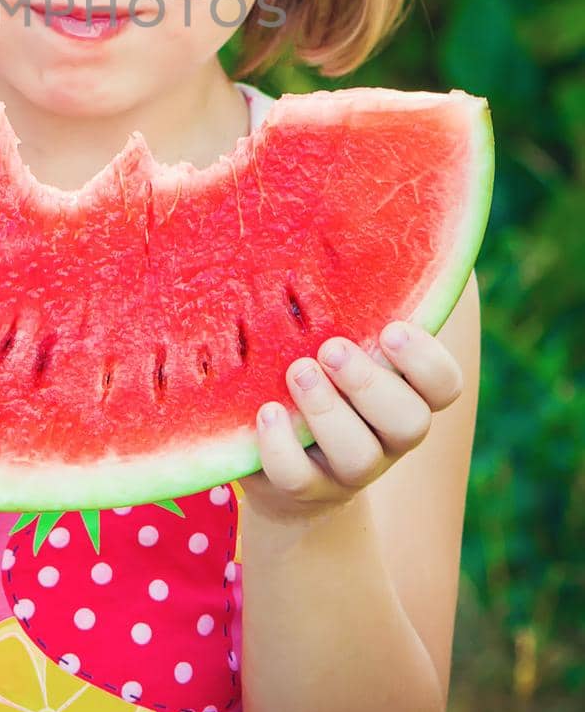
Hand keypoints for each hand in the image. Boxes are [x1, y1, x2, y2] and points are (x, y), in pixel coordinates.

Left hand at [239, 322, 463, 523]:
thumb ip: (346, 300)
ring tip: (296, 372)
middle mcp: (388, 435)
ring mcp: (349, 469)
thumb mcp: (333, 335)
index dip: (425, 361)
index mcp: (405, 391)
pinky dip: (282, 446)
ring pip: (360, 456)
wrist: (282, 463)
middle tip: (331, 349)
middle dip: (370, 384)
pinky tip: (266, 412)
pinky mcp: (306, 491)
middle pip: (410, 423)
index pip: (445, 385)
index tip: (389, 330)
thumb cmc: (315, 373)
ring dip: (327, 411)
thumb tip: (338, 220)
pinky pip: (301, 479)